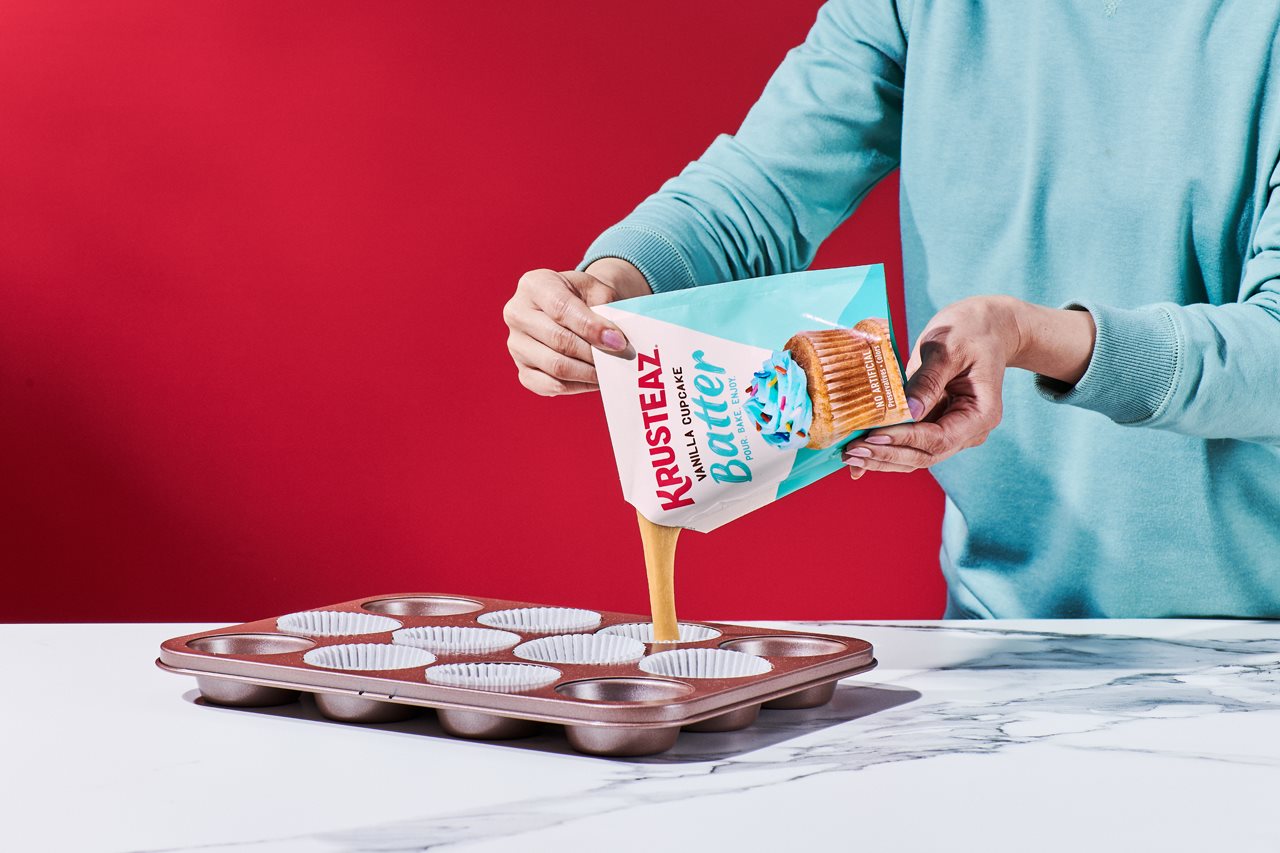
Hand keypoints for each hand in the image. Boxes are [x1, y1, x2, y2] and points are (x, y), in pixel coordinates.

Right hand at [503, 259, 650, 395]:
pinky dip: (577, 386)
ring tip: (610, 370)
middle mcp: (517, 313)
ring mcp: (516, 344)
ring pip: (555, 366)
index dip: (592, 328)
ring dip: (589, 372)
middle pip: (558, 340)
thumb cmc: (585, 297)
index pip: (561, 308)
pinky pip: (549, 386)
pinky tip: (595, 380)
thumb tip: (614, 341)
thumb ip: (604, 309)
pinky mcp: (522, 370)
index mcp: (534, 285)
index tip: (618, 341)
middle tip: (620, 359)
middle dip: (594, 353)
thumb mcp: (596, 289)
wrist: (570, 308)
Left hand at [842, 295, 1094, 478]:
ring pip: (916, 455)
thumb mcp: (947, 348)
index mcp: (981, 414)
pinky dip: (886, 448)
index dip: (905, 440)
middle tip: (852, 453)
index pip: (939, 438)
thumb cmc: (970, 330)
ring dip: (883, 458)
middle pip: (926, 455)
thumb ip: (928, 381)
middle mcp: (968, 430)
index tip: (873, 437)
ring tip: (850, 457)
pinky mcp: (935, 422)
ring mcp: (952, 429)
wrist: (985, 326)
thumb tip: (908, 412)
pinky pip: (910, 442)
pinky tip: (860, 454)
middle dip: (888, 455)